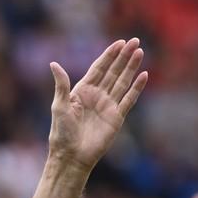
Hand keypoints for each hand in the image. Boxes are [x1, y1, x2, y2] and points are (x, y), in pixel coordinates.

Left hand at [48, 39, 147, 170]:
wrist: (72, 156)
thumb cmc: (62, 133)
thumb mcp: (59, 106)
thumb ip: (61, 85)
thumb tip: (53, 64)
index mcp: (82, 91)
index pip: (99, 68)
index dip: (109, 55)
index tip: (119, 42)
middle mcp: (97, 96)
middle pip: (113, 72)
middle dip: (124, 57)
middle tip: (135, 41)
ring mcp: (108, 106)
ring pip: (123, 82)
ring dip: (131, 68)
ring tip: (140, 52)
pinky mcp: (117, 117)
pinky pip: (129, 99)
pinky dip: (137, 88)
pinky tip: (144, 75)